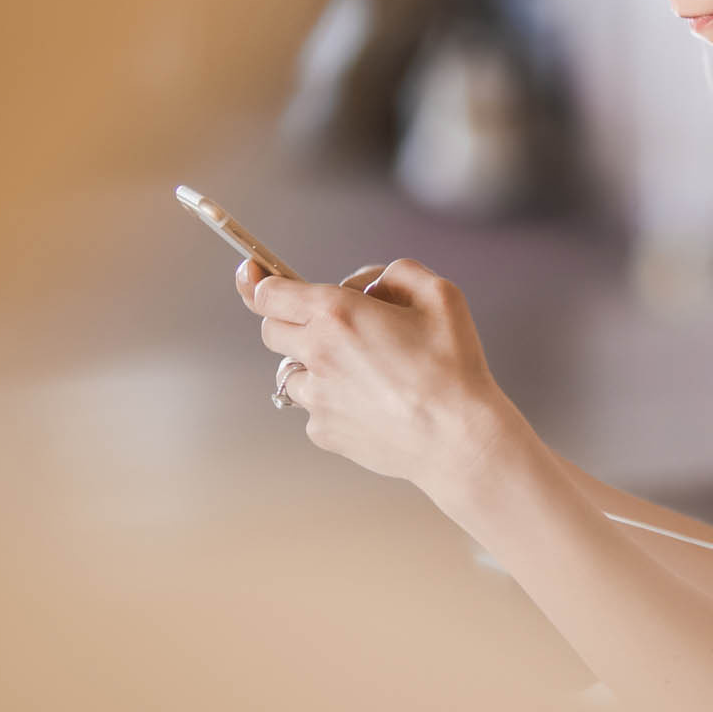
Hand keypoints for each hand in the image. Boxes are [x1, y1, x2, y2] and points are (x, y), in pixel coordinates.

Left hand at [238, 256, 519, 491]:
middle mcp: (317, 353)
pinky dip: (331, 401)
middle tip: (331, 326)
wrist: (457, 439)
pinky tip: (370, 403)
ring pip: (291, 373)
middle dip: (291, 321)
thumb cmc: (453, 366)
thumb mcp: (440, 294)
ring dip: (313, 365)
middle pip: (270, 330)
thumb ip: (396, 273)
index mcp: (337, 313)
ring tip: (360, 372)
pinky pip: (314, 408)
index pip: (270, 293)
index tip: (255, 275)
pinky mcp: (324, 431)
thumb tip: (367, 285)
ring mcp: (317, 397)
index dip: (261, 282)